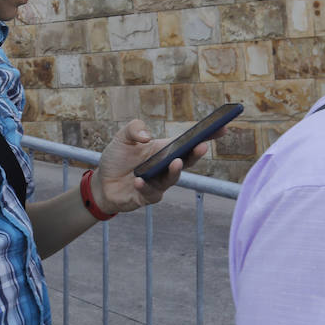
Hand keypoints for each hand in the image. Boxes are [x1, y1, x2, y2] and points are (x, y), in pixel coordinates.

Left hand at [91, 119, 214, 215]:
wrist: (102, 182)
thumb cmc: (117, 158)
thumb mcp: (122, 137)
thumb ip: (134, 128)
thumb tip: (147, 136)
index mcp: (164, 150)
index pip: (189, 142)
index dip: (206, 135)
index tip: (222, 126)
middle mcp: (165, 167)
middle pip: (187, 161)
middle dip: (195, 154)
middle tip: (202, 145)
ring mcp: (158, 184)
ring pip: (171, 179)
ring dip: (175, 172)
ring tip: (176, 162)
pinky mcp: (146, 197)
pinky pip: (150, 193)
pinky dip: (145, 187)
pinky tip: (139, 180)